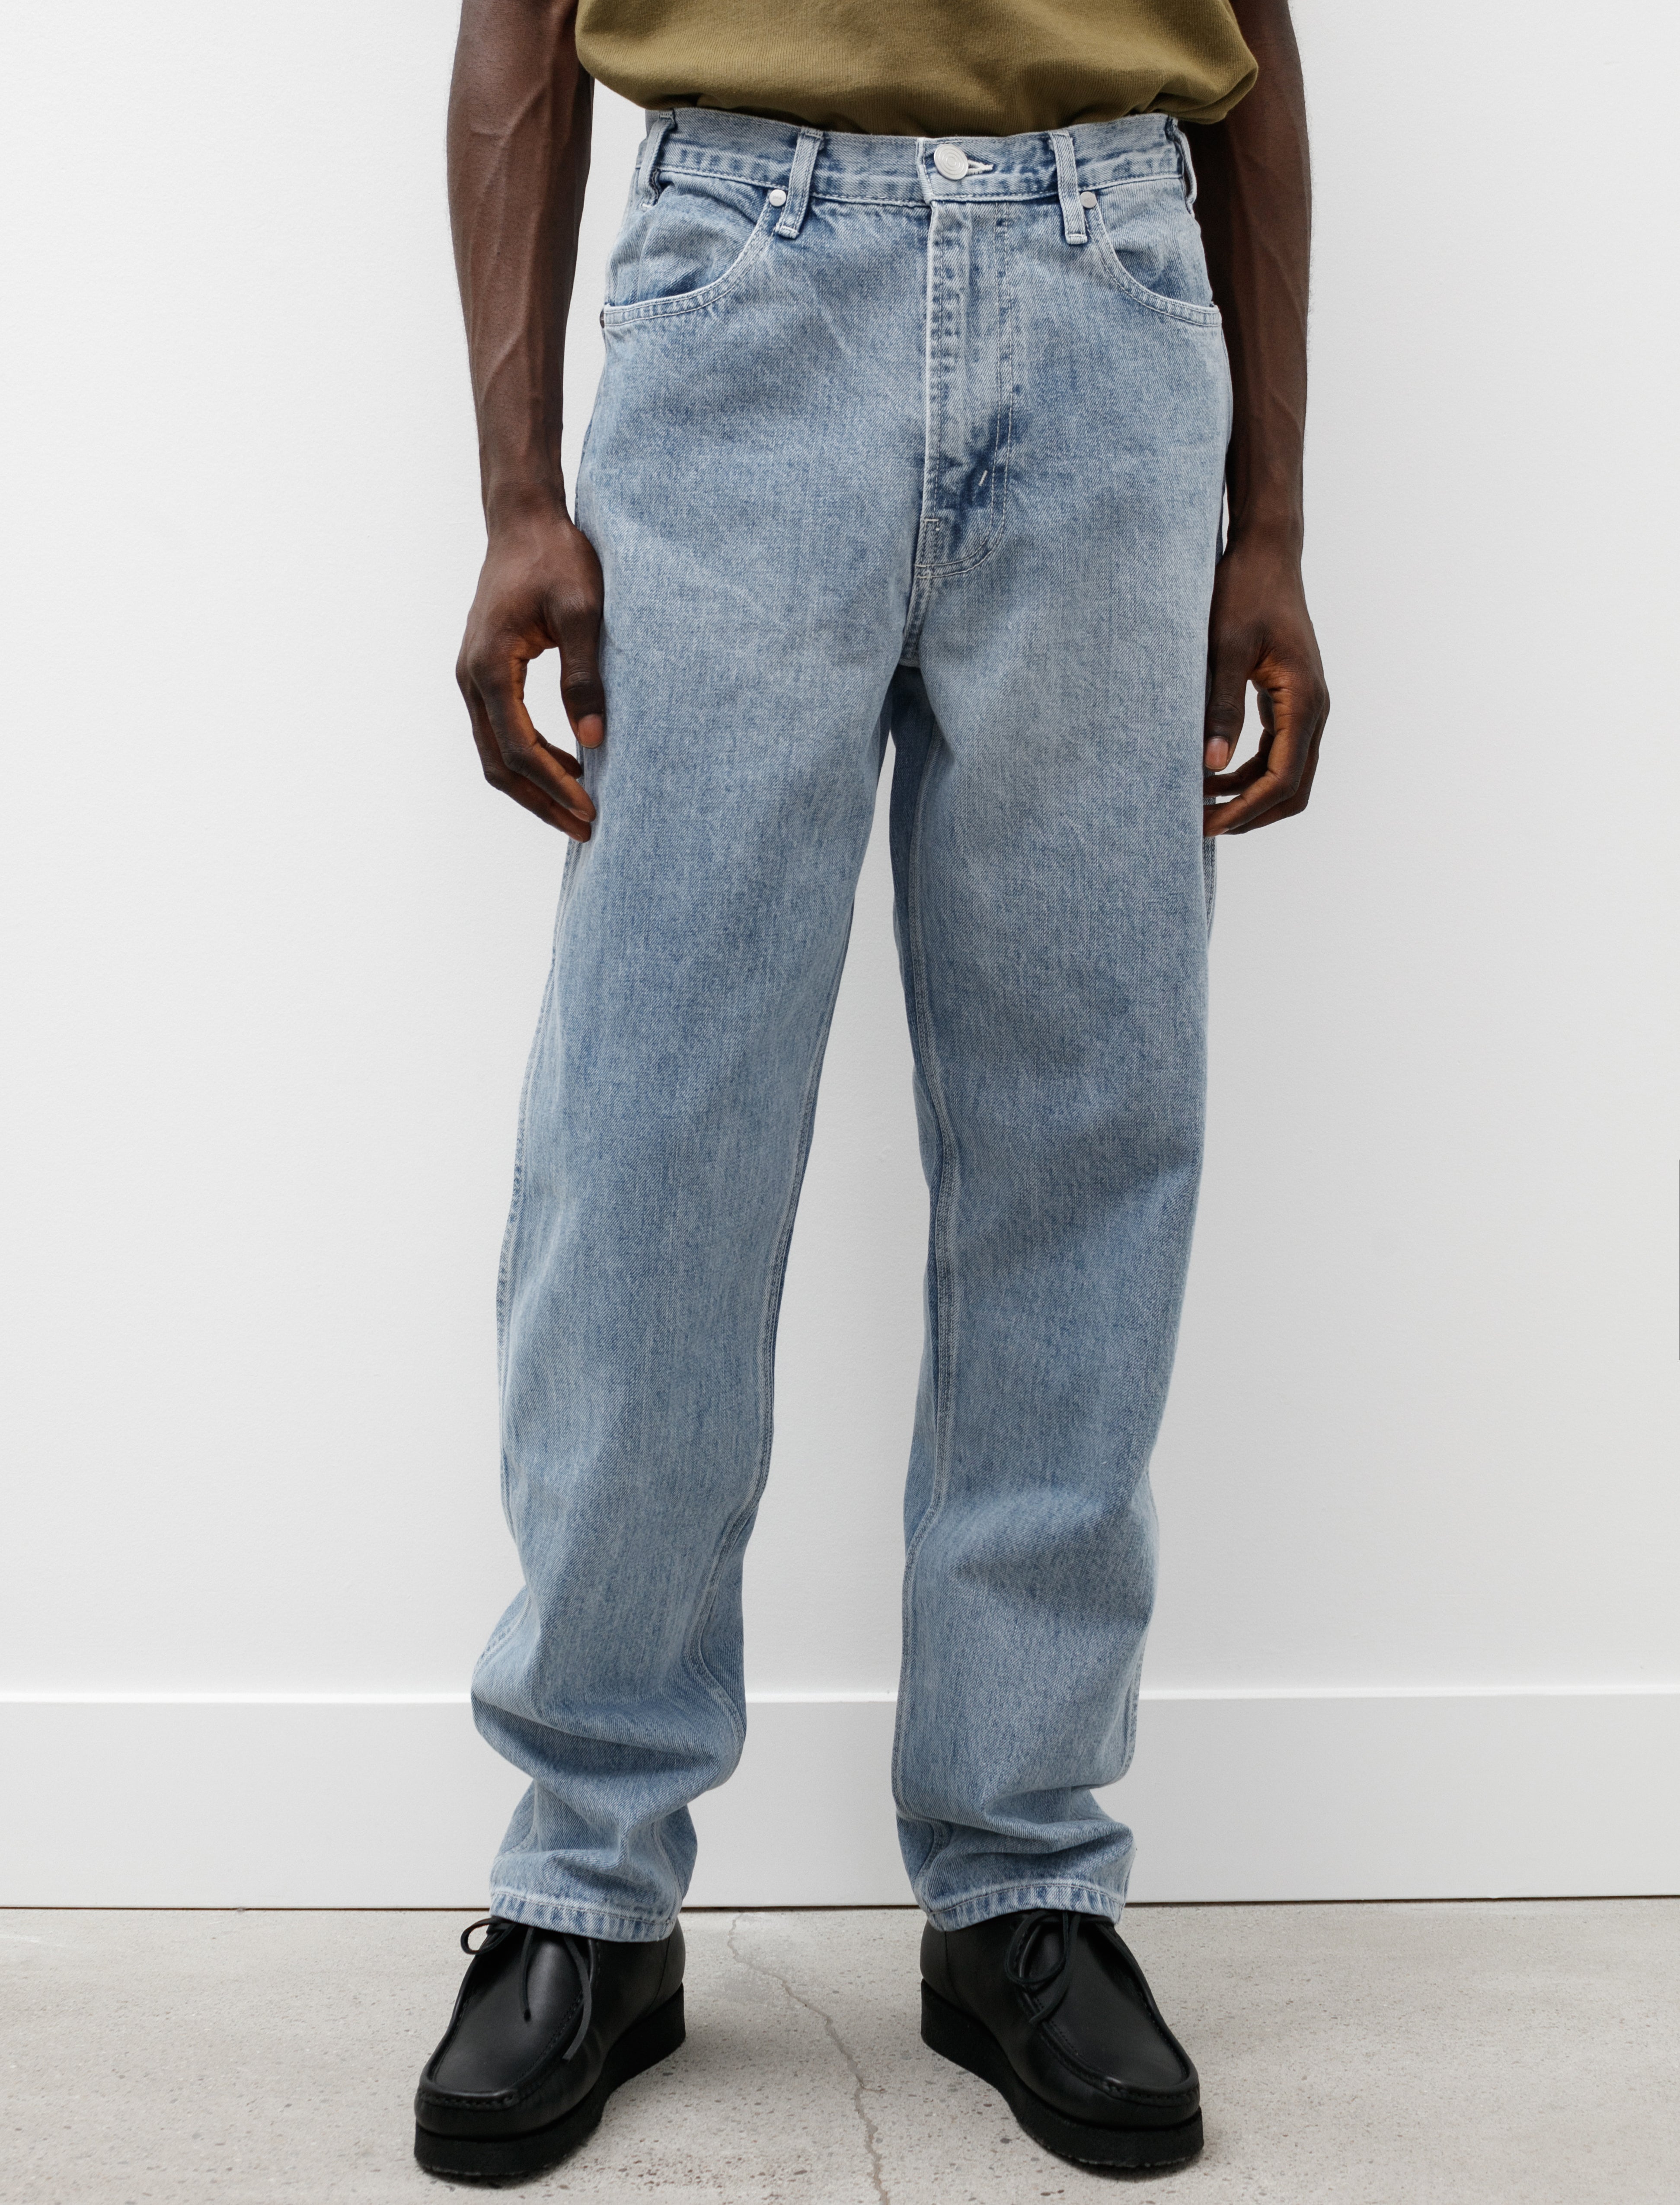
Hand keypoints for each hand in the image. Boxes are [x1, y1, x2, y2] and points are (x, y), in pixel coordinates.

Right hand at [456, 509, 605, 838]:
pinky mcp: (484, 675)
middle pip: (499, 765)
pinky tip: (569, 768)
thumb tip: (595, 741)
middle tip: (586, 830)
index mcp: (489, 666)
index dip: (555, 786)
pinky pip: (500, 733)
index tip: (592, 810)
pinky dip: (531, 760)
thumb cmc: (557, 558)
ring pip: (495, 754)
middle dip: (542, 802)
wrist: (524, 522)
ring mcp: (472, 678)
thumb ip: (586, 677)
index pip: (520, 748)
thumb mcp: (583, 612)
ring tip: (580, 809)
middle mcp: (470, 678)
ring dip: (535, 787)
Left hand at [1201, 533, 1328, 835]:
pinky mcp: (1291, 700)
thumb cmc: (1244, 593)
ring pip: (1287, 774)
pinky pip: (1276, 752)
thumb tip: (1210, 764)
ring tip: (1201, 805)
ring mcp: (1306, 706)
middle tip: (1203, 826)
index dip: (1244, 810)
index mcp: (1304, 700)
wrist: (1265, 554)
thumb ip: (1221, 707)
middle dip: (1251, 814)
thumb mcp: (1224, 649)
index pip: (1282, 778)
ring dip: (1248, 797)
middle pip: (1293, 788)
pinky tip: (1211, 775)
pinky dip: (1248, 772)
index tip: (1205, 824)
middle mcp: (1314, 708)